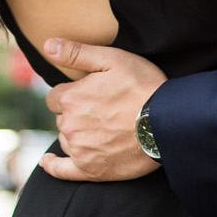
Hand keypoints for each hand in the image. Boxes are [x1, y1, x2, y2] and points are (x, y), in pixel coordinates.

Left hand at [37, 39, 165, 182]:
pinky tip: (48, 161)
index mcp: (71, 98)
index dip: (71, 93)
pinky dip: (53, 166)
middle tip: (102, 110)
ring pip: (66, 139)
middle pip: (62, 118)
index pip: (56, 97)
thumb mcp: (113, 59)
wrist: (169, 123)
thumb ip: (76, 53)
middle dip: (75, 113)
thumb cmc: (143, 87)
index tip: (89, 94)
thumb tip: (48, 46)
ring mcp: (80, 150)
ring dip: (76, 133)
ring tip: (102, 129)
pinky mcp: (91, 170)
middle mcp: (70, 125)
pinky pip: (61, 171)